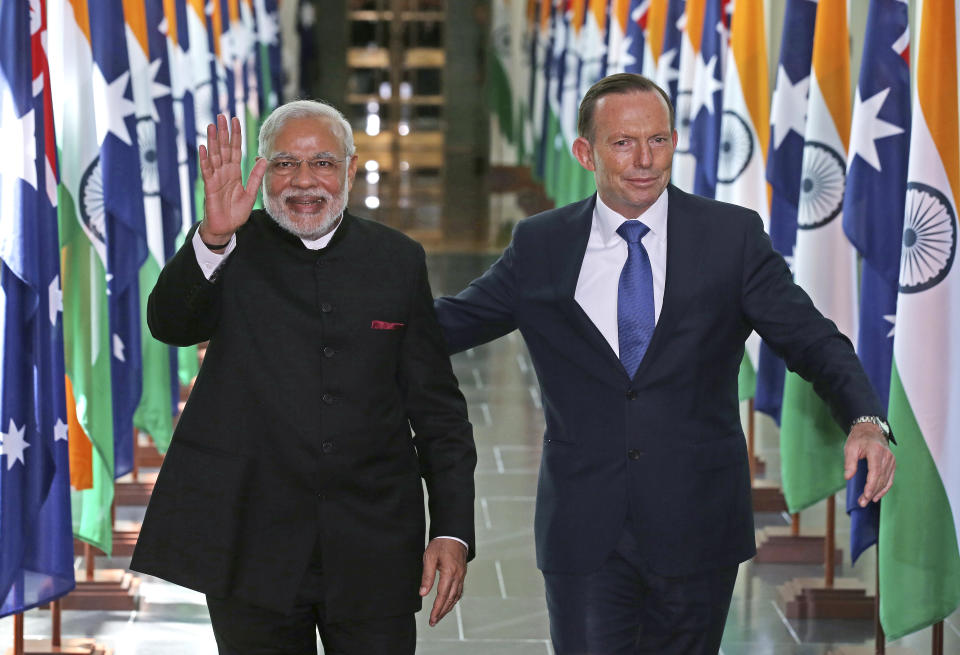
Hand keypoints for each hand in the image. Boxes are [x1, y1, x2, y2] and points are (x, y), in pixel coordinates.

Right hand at [197, 114, 266, 245]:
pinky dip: (205, 159)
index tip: (236, 120)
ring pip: (214, 156)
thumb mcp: (250, 193)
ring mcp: (216, 179)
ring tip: (211, 125)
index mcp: (234, 173)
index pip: (235, 150)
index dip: (235, 136)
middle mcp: (224, 173)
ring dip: (212, 141)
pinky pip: (207, 171)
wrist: (226, 229)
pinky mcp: (209, 187)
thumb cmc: (236, 212)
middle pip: (223, 149)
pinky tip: (203, 147)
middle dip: (223, 132)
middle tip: (222, 115)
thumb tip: (263, 159)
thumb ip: (256, 176)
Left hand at [419, 538, 466, 626]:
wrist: (454, 534)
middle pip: (450, 599)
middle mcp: (457, 576)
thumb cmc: (440, 544)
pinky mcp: (462, 574)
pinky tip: (448, 604)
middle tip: (433, 622)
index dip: (437, 609)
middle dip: (441, 612)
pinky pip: (459, 591)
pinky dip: (453, 600)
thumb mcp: (429, 558)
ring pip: (455, 596)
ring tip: (439, 616)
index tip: (432, 619)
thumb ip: (427, 576)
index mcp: (449, 572)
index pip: (442, 595)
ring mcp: (461, 576)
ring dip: (447, 608)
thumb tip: (423, 593)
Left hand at [843, 422, 895, 505]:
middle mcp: (887, 456)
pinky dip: (884, 488)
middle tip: (862, 502)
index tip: (866, 495)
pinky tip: (877, 496)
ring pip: (886, 480)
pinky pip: (890, 479)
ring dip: (877, 492)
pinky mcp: (892, 463)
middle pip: (881, 478)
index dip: (871, 485)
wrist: (871, 429)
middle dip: (872, 492)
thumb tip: (847, 477)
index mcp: (876, 451)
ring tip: (866, 501)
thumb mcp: (850, 447)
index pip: (875, 472)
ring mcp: (891, 460)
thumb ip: (849, 462)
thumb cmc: (859, 438)